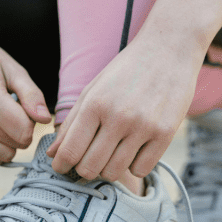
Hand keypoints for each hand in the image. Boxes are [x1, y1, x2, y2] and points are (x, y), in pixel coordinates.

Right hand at [0, 31, 51, 167]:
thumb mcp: (14, 70)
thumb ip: (32, 95)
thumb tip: (46, 120)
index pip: (22, 131)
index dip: (31, 124)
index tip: (24, 110)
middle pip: (13, 145)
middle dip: (20, 133)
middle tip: (12, 113)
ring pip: (0, 157)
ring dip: (8, 144)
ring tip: (1, 122)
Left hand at [46, 35, 204, 180]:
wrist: (168, 49)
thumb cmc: (126, 70)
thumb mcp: (93, 90)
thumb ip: (71, 123)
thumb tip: (52, 154)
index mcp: (95, 104)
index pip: (70, 151)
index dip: (61, 165)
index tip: (61, 167)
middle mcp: (118, 117)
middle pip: (90, 167)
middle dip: (84, 169)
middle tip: (88, 160)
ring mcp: (143, 126)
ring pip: (114, 172)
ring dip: (108, 168)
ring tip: (112, 153)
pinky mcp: (166, 133)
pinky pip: (141, 170)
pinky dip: (134, 165)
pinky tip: (134, 150)